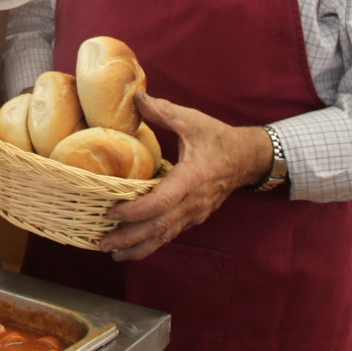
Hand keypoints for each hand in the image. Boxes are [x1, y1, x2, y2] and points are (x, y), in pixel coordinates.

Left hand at [100, 92, 272, 260]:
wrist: (248, 158)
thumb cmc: (218, 138)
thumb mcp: (192, 120)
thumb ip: (164, 111)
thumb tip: (137, 97)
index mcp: (192, 178)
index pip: (162, 202)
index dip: (137, 211)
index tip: (113, 212)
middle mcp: (194, 201)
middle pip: (159, 226)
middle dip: (130, 238)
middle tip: (103, 243)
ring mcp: (195, 212)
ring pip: (165, 236)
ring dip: (139, 247)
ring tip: (113, 253)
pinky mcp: (194, 217)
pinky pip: (171, 234)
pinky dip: (151, 243)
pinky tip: (133, 248)